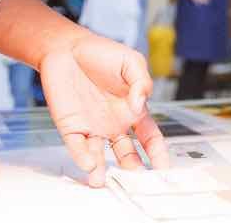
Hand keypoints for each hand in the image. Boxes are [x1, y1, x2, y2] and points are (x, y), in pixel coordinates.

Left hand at [38, 30, 169, 186]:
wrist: (67, 48)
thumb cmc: (102, 53)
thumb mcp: (132, 62)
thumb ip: (142, 83)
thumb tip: (140, 105)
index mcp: (133, 109)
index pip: (150, 137)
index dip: (158, 153)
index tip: (163, 168)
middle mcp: (114, 123)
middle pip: (127, 154)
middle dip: (132, 170)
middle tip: (136, 181)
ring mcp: (93, 126)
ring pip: (100, 155)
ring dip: (101, 170)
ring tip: (103, 180)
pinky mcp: (71, 126)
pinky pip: (78, 146)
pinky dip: (83, 156)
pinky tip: (88, 163)